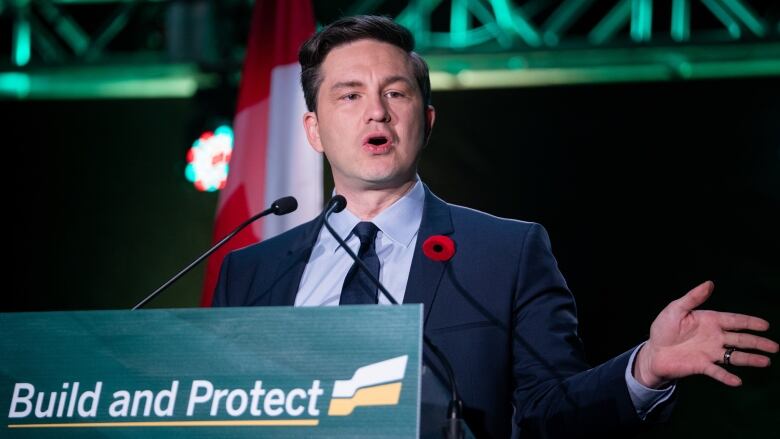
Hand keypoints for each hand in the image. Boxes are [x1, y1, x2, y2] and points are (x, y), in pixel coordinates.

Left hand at [633, 280, 777, 388]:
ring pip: (734, 356)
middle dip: (758, 342)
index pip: (734, 320)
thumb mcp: (676, 309)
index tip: (766, 325)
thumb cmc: (664, 328)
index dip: (750, 322)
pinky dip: (726, 377)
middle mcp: (714, 337)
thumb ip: (693, 298)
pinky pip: (717, 372)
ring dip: (750, 359)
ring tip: (766, 362)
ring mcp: (710, 352)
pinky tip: (737, 381)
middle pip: (740, 339)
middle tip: (775, 347)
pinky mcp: (702, 366)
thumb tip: (709, 283)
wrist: (654, 351)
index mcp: (710, 321)